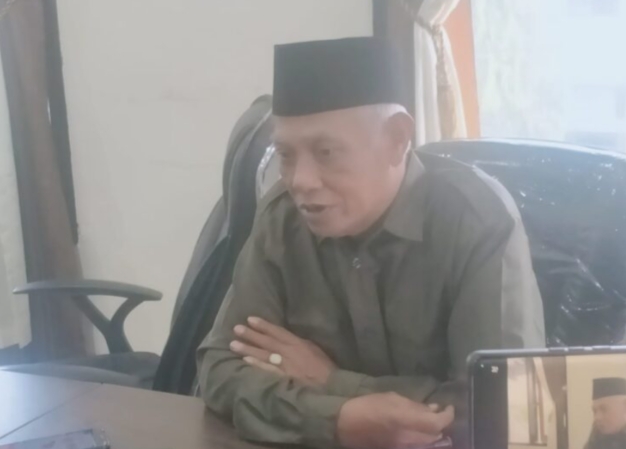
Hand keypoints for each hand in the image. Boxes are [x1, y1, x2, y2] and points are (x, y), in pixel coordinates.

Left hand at [230, 316, 335, 386]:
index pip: (277, 331)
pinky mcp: (282, 380)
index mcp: (298, 343)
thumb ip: (301, 343)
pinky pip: (266, 371)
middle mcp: (289, 352)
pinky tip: (245, 360)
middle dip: (251, 334)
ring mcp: (284, 366)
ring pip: (263, 354)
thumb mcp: (315, 350)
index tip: (250, 319)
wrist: (332, 388)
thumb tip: (287, 338)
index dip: (263, 325)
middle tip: (236, 328)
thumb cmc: (326, 369)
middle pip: (267, 341)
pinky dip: (256, 364)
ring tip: (233, 344)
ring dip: (247, 348)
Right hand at [337, 393, 454, 448]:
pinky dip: (422, 438)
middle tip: (439, 413)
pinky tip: (417, 429)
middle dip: (440, 424)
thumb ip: (414, 405)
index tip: (448, 407)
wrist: (347, 425)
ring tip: (428, 421)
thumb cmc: (368, 406)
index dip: (447, 416)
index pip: (437, 423)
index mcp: (407, 420)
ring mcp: (404, 447)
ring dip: (432, 433)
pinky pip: (417, 446)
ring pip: (428, 443)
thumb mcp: (392, 398)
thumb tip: (433, 408)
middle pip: (436, 435)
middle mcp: (409, 437)